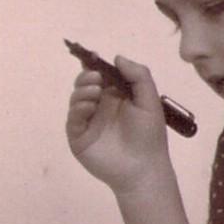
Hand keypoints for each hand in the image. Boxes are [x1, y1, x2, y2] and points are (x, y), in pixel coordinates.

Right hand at [66, 55, 171, 192]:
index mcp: (115, 97)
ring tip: (95, 91)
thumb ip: (138, 76)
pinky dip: (78, 109)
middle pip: (84, 84)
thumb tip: (117, 57)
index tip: (93, 55)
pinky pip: (72, 119)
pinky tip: (88, 106)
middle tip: (95, 77)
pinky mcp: (79, 137)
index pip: (100, 75)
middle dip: (86, 76)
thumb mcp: (150, 101)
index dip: (95, 64)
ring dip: (82, 91)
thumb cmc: (149, 136)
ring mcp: (88, 122)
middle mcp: (100, 107)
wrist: (144, 168)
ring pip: (76, 99)